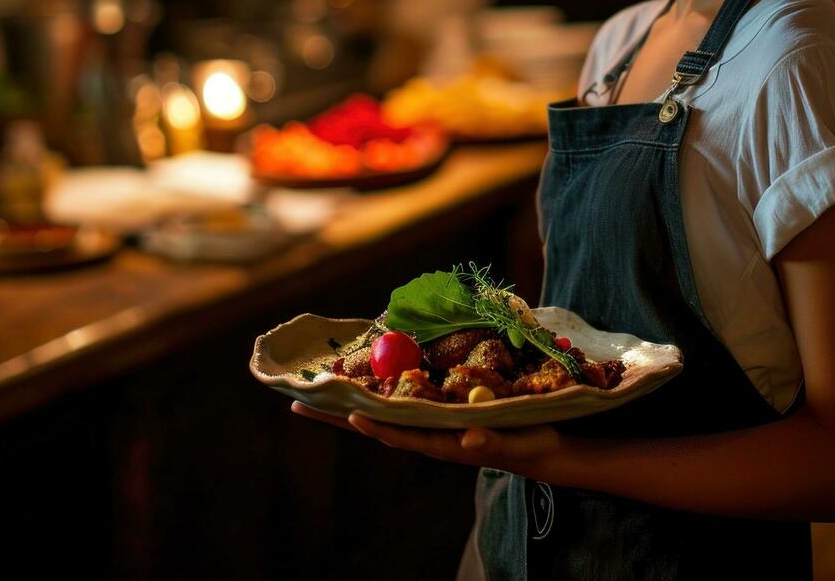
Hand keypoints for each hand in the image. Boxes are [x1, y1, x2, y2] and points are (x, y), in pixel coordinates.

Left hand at [290, 401, 561, 477]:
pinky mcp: (434, 416)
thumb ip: (490, 442)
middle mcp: (427, 434)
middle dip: (337, 415)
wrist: (537, 448)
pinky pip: (397, 405)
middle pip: (375, 424)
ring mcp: (427, 425)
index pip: (400, 434)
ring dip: (346, 405)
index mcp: (442, 442)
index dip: (373, 425)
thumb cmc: (526, 443)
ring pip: (380, 414)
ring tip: (315, 393)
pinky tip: (360, 385)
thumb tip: (466, 440)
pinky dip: (374, 395)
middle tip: (297, 402)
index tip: (347, 414)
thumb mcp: (514, 442)